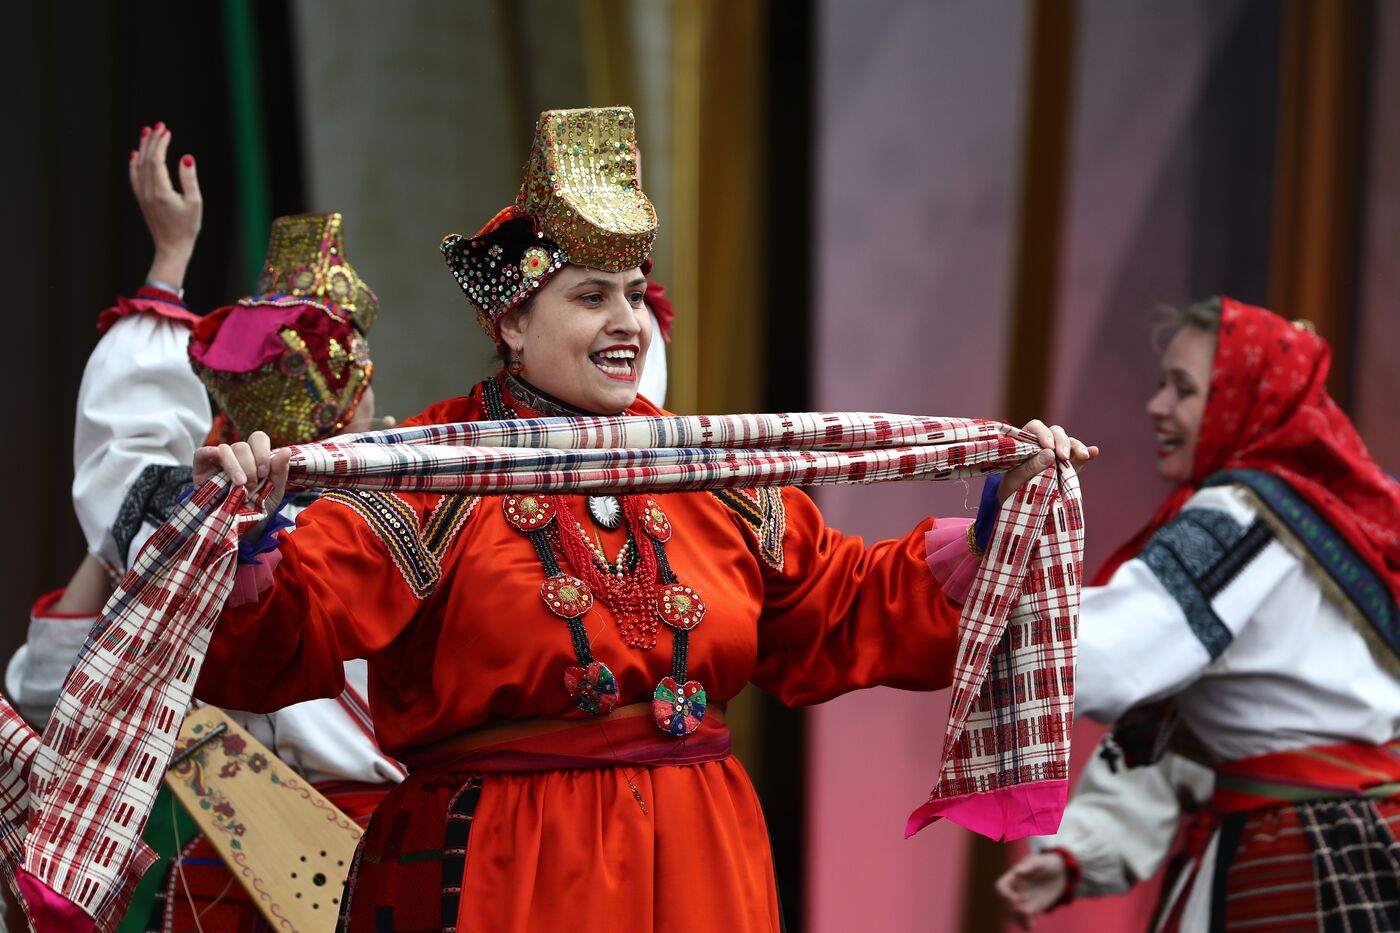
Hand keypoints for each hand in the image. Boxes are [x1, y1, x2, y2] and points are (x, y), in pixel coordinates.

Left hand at [129, 122, 201, 288]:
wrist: (171, 248)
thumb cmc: (187, 228)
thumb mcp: (195, 203)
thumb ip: (189, 179)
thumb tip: (186, 157)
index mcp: (161, 191)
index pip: (157, 160)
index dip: (161, 143)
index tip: (167, 131)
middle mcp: (147, 191)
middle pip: (146, 159)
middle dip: (152, 140)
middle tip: (158, 125)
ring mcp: (142, 194)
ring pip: (139, 165)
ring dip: (143, 147)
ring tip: (147, 132)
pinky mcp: (141, 198)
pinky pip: (134, 176)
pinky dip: (134, 163)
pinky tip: (135, 153)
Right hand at [192, 432, 291, 532]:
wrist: (239, 528)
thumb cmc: (257, 507)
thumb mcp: (274, 491)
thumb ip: (280, 471)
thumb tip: (286, 451)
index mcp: (255, 456)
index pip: (258, 438)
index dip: (262, 452)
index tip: (264, 473)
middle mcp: (237, 455)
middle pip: (242, 446)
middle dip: (250, 466)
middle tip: (253, 485)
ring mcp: (218, 460)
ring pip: (225, 449)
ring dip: (235, 466)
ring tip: (240, 485)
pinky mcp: (202, 468)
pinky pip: (202, 452)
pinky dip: (209, 452)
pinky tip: (216, 461)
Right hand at [995, 851, 1069, 928]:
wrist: (1060, 873)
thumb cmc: (1047, 863)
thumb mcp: (1040, 861)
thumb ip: (1030, 865)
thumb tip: (1018, 871)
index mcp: (1012, 877)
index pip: (1000, 887)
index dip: (1003, 895)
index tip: (1014, 899)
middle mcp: (1015, 890)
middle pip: (1004, 904)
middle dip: (1012, 910)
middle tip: (1025, 913)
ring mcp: (1023, 901)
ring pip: (1013, 914)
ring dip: (1018, 920)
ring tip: (1030, 923)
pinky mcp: (1033, 909)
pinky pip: (1025, 920)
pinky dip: (1025, 925)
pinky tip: (1031, 926)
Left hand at [1000, 419, 1098, 501]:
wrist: (1021, 508)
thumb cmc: (1012, 490)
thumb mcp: (1014, 481)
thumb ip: (1029, 468)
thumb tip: (1049, 453)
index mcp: (1026, 442)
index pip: (1036, 427)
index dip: (1043, 433)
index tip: (1048, 447)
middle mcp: (1043, 444)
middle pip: (1055, 432)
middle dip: (1062, 441)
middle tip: (1063, 456)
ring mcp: (1058, 454)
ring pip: (1069, 442)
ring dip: (1077, 447)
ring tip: (1084, 455)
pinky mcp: (1070, 466)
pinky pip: (1080, 457)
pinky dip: (1088, 453)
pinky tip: (1094, 452)